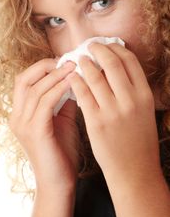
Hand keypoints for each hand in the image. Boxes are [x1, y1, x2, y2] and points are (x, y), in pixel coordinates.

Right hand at [9, 58, 78, 190]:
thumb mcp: (59, 120)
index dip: (40, 68)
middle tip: (67, 60)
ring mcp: (23, 124)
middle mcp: (17, 117)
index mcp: (20, 114)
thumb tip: (71, 78)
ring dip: (55, 75)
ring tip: (74, 67)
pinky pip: (45, 102)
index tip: (62, 62)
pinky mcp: (35, 131)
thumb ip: (60, 100)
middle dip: (44, 67)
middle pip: (24, 80)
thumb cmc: (61, 152)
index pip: (23, 81)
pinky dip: (58, 89)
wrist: (58, 184)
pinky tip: (72, 82)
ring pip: (35, 89)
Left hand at [66, 42, 160, 183]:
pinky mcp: (96, 122)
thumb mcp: (142, 111)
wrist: (134, 172)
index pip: (130, 61)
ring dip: (84, 63)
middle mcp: (131, 100)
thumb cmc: (137, 140)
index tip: (105, 44)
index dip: (115, 48)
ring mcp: (113, 111)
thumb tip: (112, 66)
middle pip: (112, 63)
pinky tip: (71, 77)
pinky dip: (76, 81)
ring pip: (94, 76)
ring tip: (78, 59)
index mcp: (144, 96)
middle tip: (88, 46)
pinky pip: (83, 94)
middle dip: (98, 50)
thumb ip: (130, 89)